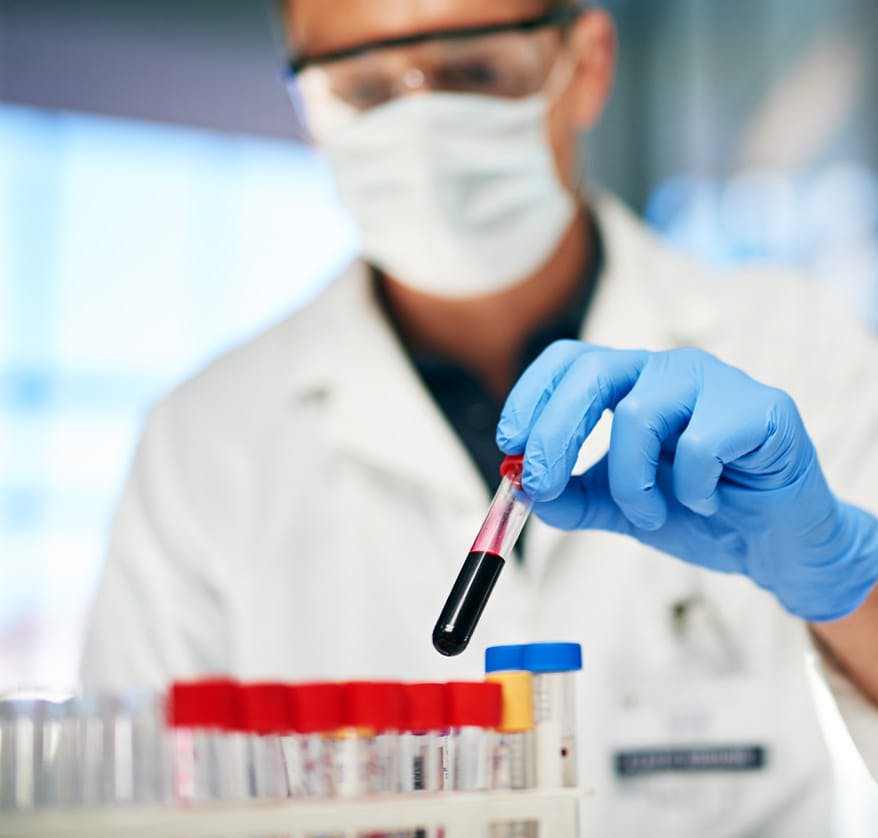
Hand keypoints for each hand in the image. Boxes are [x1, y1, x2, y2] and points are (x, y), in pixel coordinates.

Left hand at [496, 341, 877, 621]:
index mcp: (632, 383)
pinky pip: (700, 444)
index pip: (570, 361)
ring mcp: (716, 382)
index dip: (531, 394)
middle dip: (555, 433)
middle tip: (540, 485)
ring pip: (640, 414)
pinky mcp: (762, 408)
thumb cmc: (698, 510)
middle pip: (594, 373)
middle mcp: (668, 371)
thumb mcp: (619, 506)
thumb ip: (573, 498)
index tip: (510, 443)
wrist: (775, 542)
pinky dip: (691, 488)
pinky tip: (709, 499)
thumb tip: (524, 490)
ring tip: (654, 512)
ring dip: (632, 482)